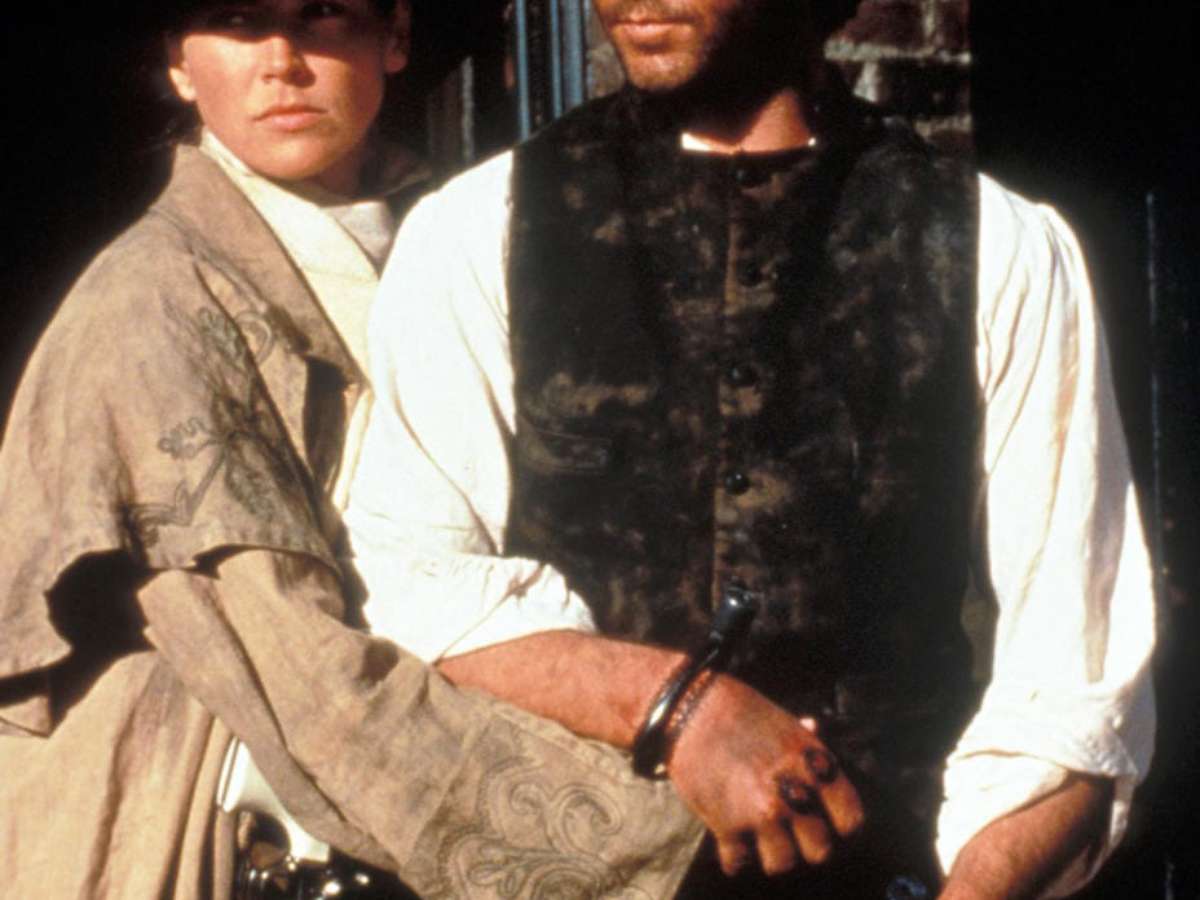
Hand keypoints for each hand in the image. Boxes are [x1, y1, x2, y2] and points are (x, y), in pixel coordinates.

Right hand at [666, 674, 863, 876]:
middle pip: (819, 851)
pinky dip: (733, 857)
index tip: (826, 821)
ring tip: (760, 840)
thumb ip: (804, 737)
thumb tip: (816, 728)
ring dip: (771, 854)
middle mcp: (795, 794)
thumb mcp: (782, 719)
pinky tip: (731, 842)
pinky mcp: (727, 826)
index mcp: (815, 766)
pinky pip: (738, 863)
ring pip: (782, 864)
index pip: (850, 819)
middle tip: (790, 833)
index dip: (839, 823)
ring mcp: (762, 814)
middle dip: (805, 844)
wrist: (690, 709)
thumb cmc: (739, 709)